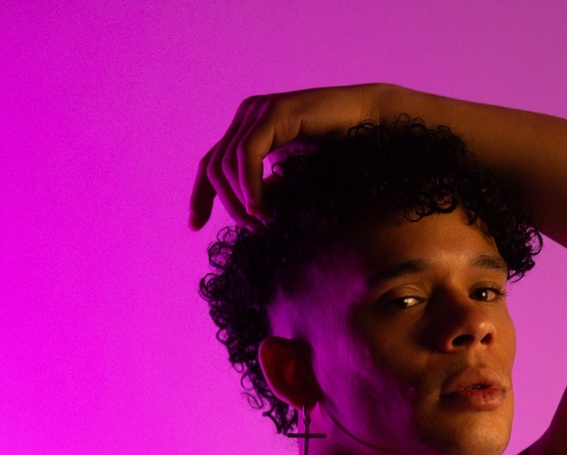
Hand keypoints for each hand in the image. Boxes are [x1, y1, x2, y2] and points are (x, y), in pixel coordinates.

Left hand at [188, 83, 390, 229]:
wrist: (372, 126)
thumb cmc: (342, 154)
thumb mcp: (296, 178)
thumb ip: (273, 189)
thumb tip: (255, 214)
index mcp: (249, 130)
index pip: (211, 164)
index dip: (200, 196)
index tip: (194, 227)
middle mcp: (248, 116)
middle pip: (215, 168)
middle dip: (227, 206)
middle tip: (253, 232)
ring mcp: (259, 111)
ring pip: (227, 164)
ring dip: (241, 201)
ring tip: (263, 224)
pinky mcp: (275, 112)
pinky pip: (248, 155)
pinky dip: (251, 186)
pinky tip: (263, 210)